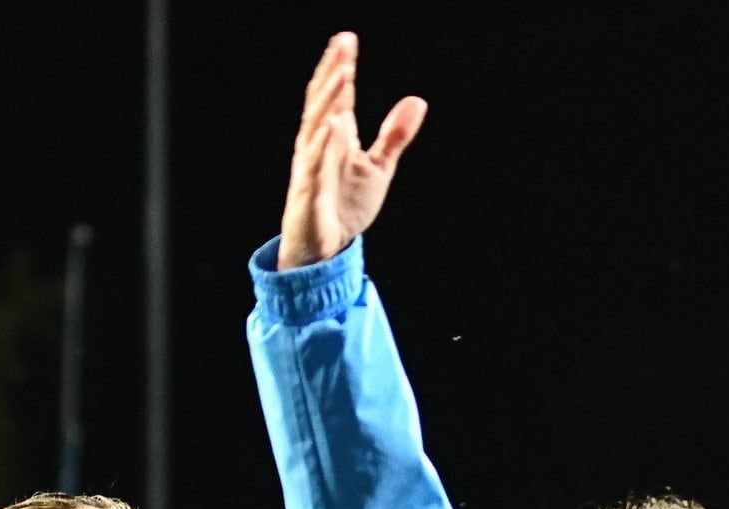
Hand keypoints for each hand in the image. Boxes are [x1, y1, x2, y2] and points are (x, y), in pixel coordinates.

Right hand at [280, 32, 427, 269]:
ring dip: (329, 99)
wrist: (325, 248)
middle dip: (333, 73)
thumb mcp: (378, 167)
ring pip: (317, 125)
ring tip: (342, 73)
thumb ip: (395, 135)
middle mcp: (319, 144)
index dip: (341, 67)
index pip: (338, 95)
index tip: (347, 39)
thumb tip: (417, 101)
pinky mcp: (310, 190)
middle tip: (343, 45)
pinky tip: (333, 124)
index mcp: (335, 136)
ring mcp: (312, 165)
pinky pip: (315, 163)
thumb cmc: (345, 205)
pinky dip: (323, 144)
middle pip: (324, 101)